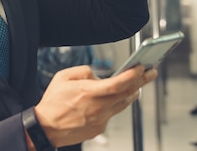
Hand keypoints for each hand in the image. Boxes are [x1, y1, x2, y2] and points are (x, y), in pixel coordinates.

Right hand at [34, 65, 156, 147]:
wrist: (46, 128)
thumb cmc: (52, 103)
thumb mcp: (63, 77)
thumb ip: (83, 71)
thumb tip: (97, 75)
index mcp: (88, 92)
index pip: (118, 83)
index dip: (132, 75)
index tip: (141, 68)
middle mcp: (97, 107)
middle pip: (126, 93)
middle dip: (141, 82)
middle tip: (150, 73)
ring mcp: (100, 119)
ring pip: (122, 104)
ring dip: (132, 93)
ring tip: (137, 85)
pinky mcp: (99, 128)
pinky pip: (111, 114)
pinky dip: (114, 105)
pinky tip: (113, 99)